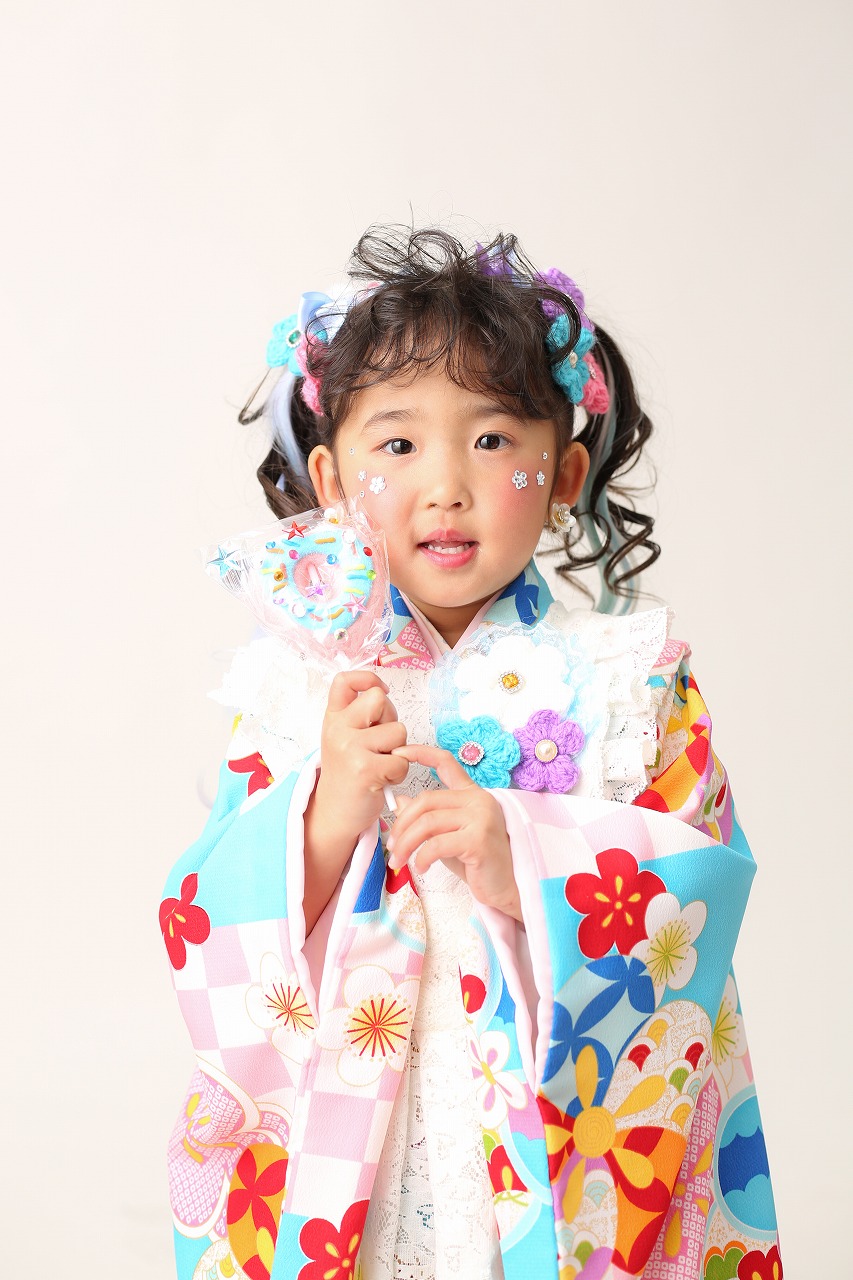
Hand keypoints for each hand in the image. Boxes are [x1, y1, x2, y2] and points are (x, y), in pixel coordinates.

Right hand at [313, 670, 407, 843]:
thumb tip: (385, 694)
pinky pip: (401, 760)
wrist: (335, 812)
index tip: (381, 691)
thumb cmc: (349, 773)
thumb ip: (359, 715)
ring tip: (379, 765)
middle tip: (380, 744)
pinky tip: (382, 780)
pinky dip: (398, 773)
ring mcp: (350, 748)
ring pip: (398, 732)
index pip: (345, 680)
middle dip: (390, 720)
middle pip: (380, 700)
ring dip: (397, 751)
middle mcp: (338, 729)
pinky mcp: (366, 770)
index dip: (369, 678)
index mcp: (333, 718)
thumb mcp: (343, 737)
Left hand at [387, 743, 521, 921]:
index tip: (398, 752)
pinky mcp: (479, 839)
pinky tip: (421, 868)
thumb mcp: (447, 837)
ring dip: (406, 844)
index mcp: (472, 794)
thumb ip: (427, 819)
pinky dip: (421, 858)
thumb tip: (398, 801)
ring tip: (399, 860)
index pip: (445, 763)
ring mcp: (481, 818)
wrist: (506, 888)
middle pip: (426, 800)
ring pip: (427, 823)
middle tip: (392, 846)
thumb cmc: (478, 864)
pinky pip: (437, 844)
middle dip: (402, 824)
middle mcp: (478, 800)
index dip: (420, 753)